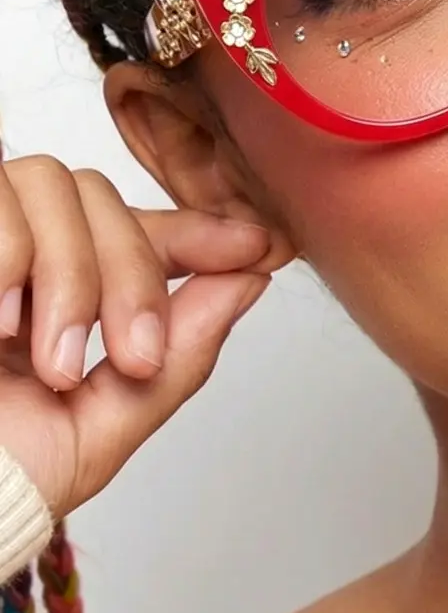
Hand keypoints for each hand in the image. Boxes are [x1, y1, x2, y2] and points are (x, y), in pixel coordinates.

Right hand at [0, 155, 271, 518]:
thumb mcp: (102, 427)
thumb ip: (179, 357)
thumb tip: (248, 285)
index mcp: (58, 295)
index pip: (141, 230)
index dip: (203, 230)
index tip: (258, 248)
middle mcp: (19, 254)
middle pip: (105, 198)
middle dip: (135, 277)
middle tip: (134, 357)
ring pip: (56, 185)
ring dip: (71, 277)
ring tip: (55, 362)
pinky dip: (9, 260)